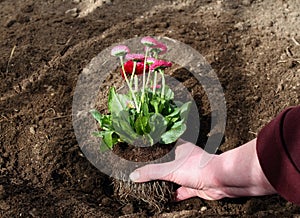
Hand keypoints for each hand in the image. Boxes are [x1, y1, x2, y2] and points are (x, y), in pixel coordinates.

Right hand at [129, 139, 275, 200]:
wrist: (221, 180)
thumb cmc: (198, 167)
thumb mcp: (170, 169)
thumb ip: (152, 172)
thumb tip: (134, 175)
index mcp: (179, 148)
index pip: (163, 145)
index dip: (152, 147)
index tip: (141, 151)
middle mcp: (184, 159)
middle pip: (167, 163)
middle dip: (156, 168)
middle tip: (142, 171)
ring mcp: (189, 173)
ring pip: (173, 177)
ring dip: (163, 182)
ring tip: (148, 185)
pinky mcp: (193, 186)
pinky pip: (180, 191)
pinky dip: (172, 195)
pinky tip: (163, 198)